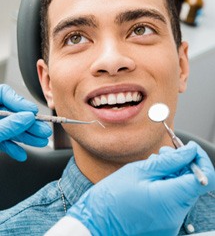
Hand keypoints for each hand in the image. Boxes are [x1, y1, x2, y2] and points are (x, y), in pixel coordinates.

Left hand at [0, 84, 51, 160]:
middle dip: (29, 124)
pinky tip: (21, 153)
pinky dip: (12, 147)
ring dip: (25, 137)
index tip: (32, 112)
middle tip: (43, 130)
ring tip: (40, 141)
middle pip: (11, 113)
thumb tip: (28, 118)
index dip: (20, 101)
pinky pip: (2, 141)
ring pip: (9, 128)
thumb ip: (8, 125)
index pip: (3, 93)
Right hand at [67, 142, 214, 235]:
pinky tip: (151, 180)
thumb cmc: (112, 197)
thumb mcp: (140, 170)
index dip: (200, 159)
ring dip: (173, 174)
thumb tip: (190, 151)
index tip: (189, 149)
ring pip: (183, 190)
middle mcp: (176, 216)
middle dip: (182, 164)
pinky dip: (167, 186)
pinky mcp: (165, 225)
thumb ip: (170, 160)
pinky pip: (174, 201)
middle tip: (163, 154)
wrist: (96, 223)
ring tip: (152, 166)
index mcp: (171, 200)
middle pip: (193, 183)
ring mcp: (171, 223)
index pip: (206, 178)